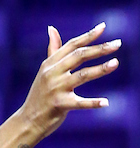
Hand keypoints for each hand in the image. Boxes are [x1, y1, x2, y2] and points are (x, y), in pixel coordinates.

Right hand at [19, 23, 119, 142]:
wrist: (28, 120)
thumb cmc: (40, 94)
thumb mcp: (45, 71)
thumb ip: (52, 50)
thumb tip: (51, 28)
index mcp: (50, 63)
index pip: (72, 45)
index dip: (88, 36)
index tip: (103, 27)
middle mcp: (52, 73)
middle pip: (79, 56)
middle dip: (99, 49)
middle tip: (118, 44)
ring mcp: (55, 88)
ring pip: (82, 75)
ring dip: (101, 69)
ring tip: (116, 63)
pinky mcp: (59, 105)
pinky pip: (79, 103)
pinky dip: (93, 102)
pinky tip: (106, 102)